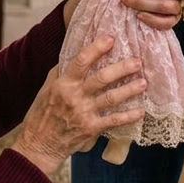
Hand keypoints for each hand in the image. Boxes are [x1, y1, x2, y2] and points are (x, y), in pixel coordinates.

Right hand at [13, 36, 145, 177]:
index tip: (110, 38)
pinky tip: (141, 111)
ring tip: (144, 83)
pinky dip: (128, 116)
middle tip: (137, 62)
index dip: (97, 48)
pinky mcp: (91, 128)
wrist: (39, 144)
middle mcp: (74, 96)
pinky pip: (113, 121)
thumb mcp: (46, 89)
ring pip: (111, 98)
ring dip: (129, 90)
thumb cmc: (42, 114)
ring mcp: (84, 113)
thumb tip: (76, 55)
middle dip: (121, 69)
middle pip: (101, 78)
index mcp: (63, 84)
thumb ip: (61, 72)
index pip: (81, 61)